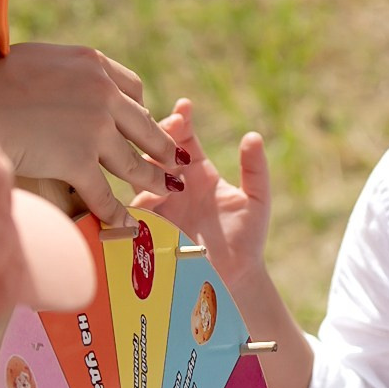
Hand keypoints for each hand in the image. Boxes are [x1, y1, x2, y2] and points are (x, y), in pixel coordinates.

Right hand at [0, 43, 185, 230]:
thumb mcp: (37, 60)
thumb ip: (63, 74)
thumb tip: (64, 83)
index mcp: (93, 64)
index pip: (132, 89)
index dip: (138, 110)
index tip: (139, 123)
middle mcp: (103, 94)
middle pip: (144, 126)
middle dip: (162, 147)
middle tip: (174, 161)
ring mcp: (94, 128)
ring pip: (134, 162)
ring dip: (153, 180)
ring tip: (166, 190)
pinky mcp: (77, 161)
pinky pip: (105, 193)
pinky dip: (117, 212)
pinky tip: (125, 224)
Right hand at [148, 99, 272, 286]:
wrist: (234, 280)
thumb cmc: (247, 239)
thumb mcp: (256, 202)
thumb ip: (255, 170)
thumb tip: (253, 136)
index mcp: (199, 172)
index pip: (184, 139)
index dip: (182, 121)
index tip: (184, 107)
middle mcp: (174, 185)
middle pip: (158, 152)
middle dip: (158, 136)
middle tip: (165, 126)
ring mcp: (159, 207)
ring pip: (140, 177)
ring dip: (144, 164)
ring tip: (152, 156)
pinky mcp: (147, 230)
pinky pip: (132, 211)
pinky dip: (132, 199)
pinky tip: (133, 189)